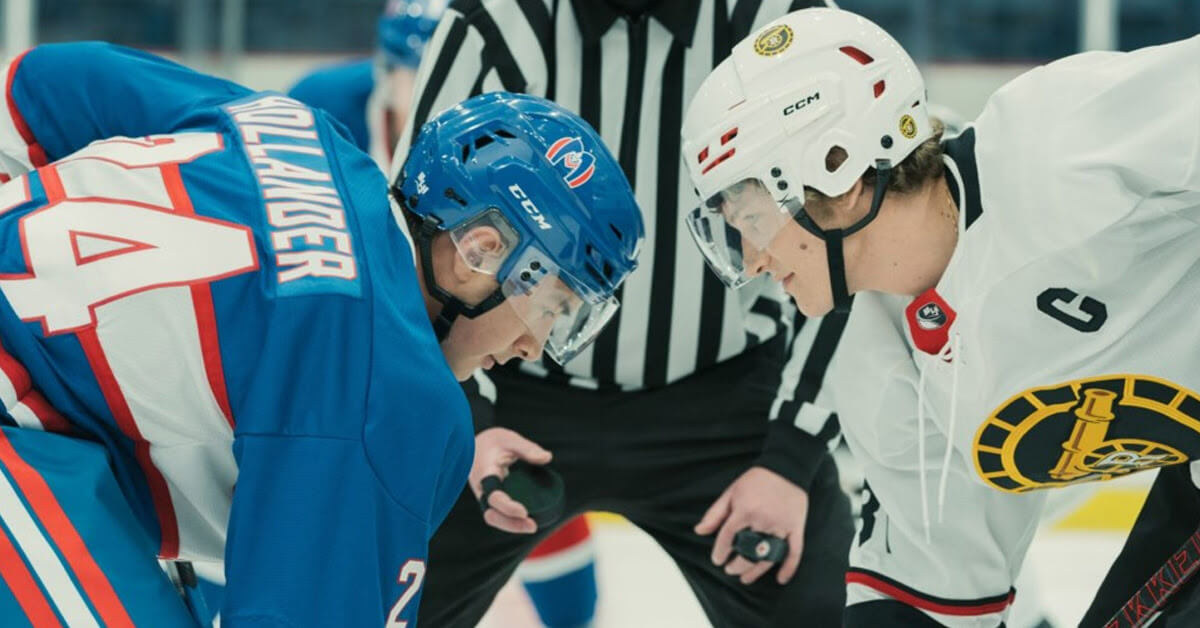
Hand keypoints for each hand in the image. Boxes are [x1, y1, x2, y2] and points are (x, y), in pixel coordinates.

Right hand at [469, 427, 552, 533]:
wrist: (474, 445)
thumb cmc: (493, 441)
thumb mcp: (509, 439)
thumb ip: (527, 448)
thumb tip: (547, 457)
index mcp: (483, 474)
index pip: (493, 496)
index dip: (507, 507)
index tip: (524, 512)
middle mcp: (481, 489)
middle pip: (491, 514)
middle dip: (510, 524)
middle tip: (533, 526)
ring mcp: (484, 496)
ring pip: (493, 518)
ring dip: (512, 526)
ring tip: (533, 526)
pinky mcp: (490, 499)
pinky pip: (498, 514)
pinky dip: (510, 521)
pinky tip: (526, 522)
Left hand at [695, 466, 808, 585]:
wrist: (786, 468)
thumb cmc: (757, 480)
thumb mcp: (731, 492)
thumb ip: (715, 513)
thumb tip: (699, 531)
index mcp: (745, 510)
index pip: (728, 537)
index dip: (720, 551)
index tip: (717, 560)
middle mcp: (763, 520)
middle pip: (748, 552)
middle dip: (737, 565)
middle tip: (730, 569)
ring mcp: (781, 525)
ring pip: (768, 556)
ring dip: (756, 571)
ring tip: (745, 579)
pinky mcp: (796, 527)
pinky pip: (794, 552)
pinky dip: (789, 567)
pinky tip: (781, 579)